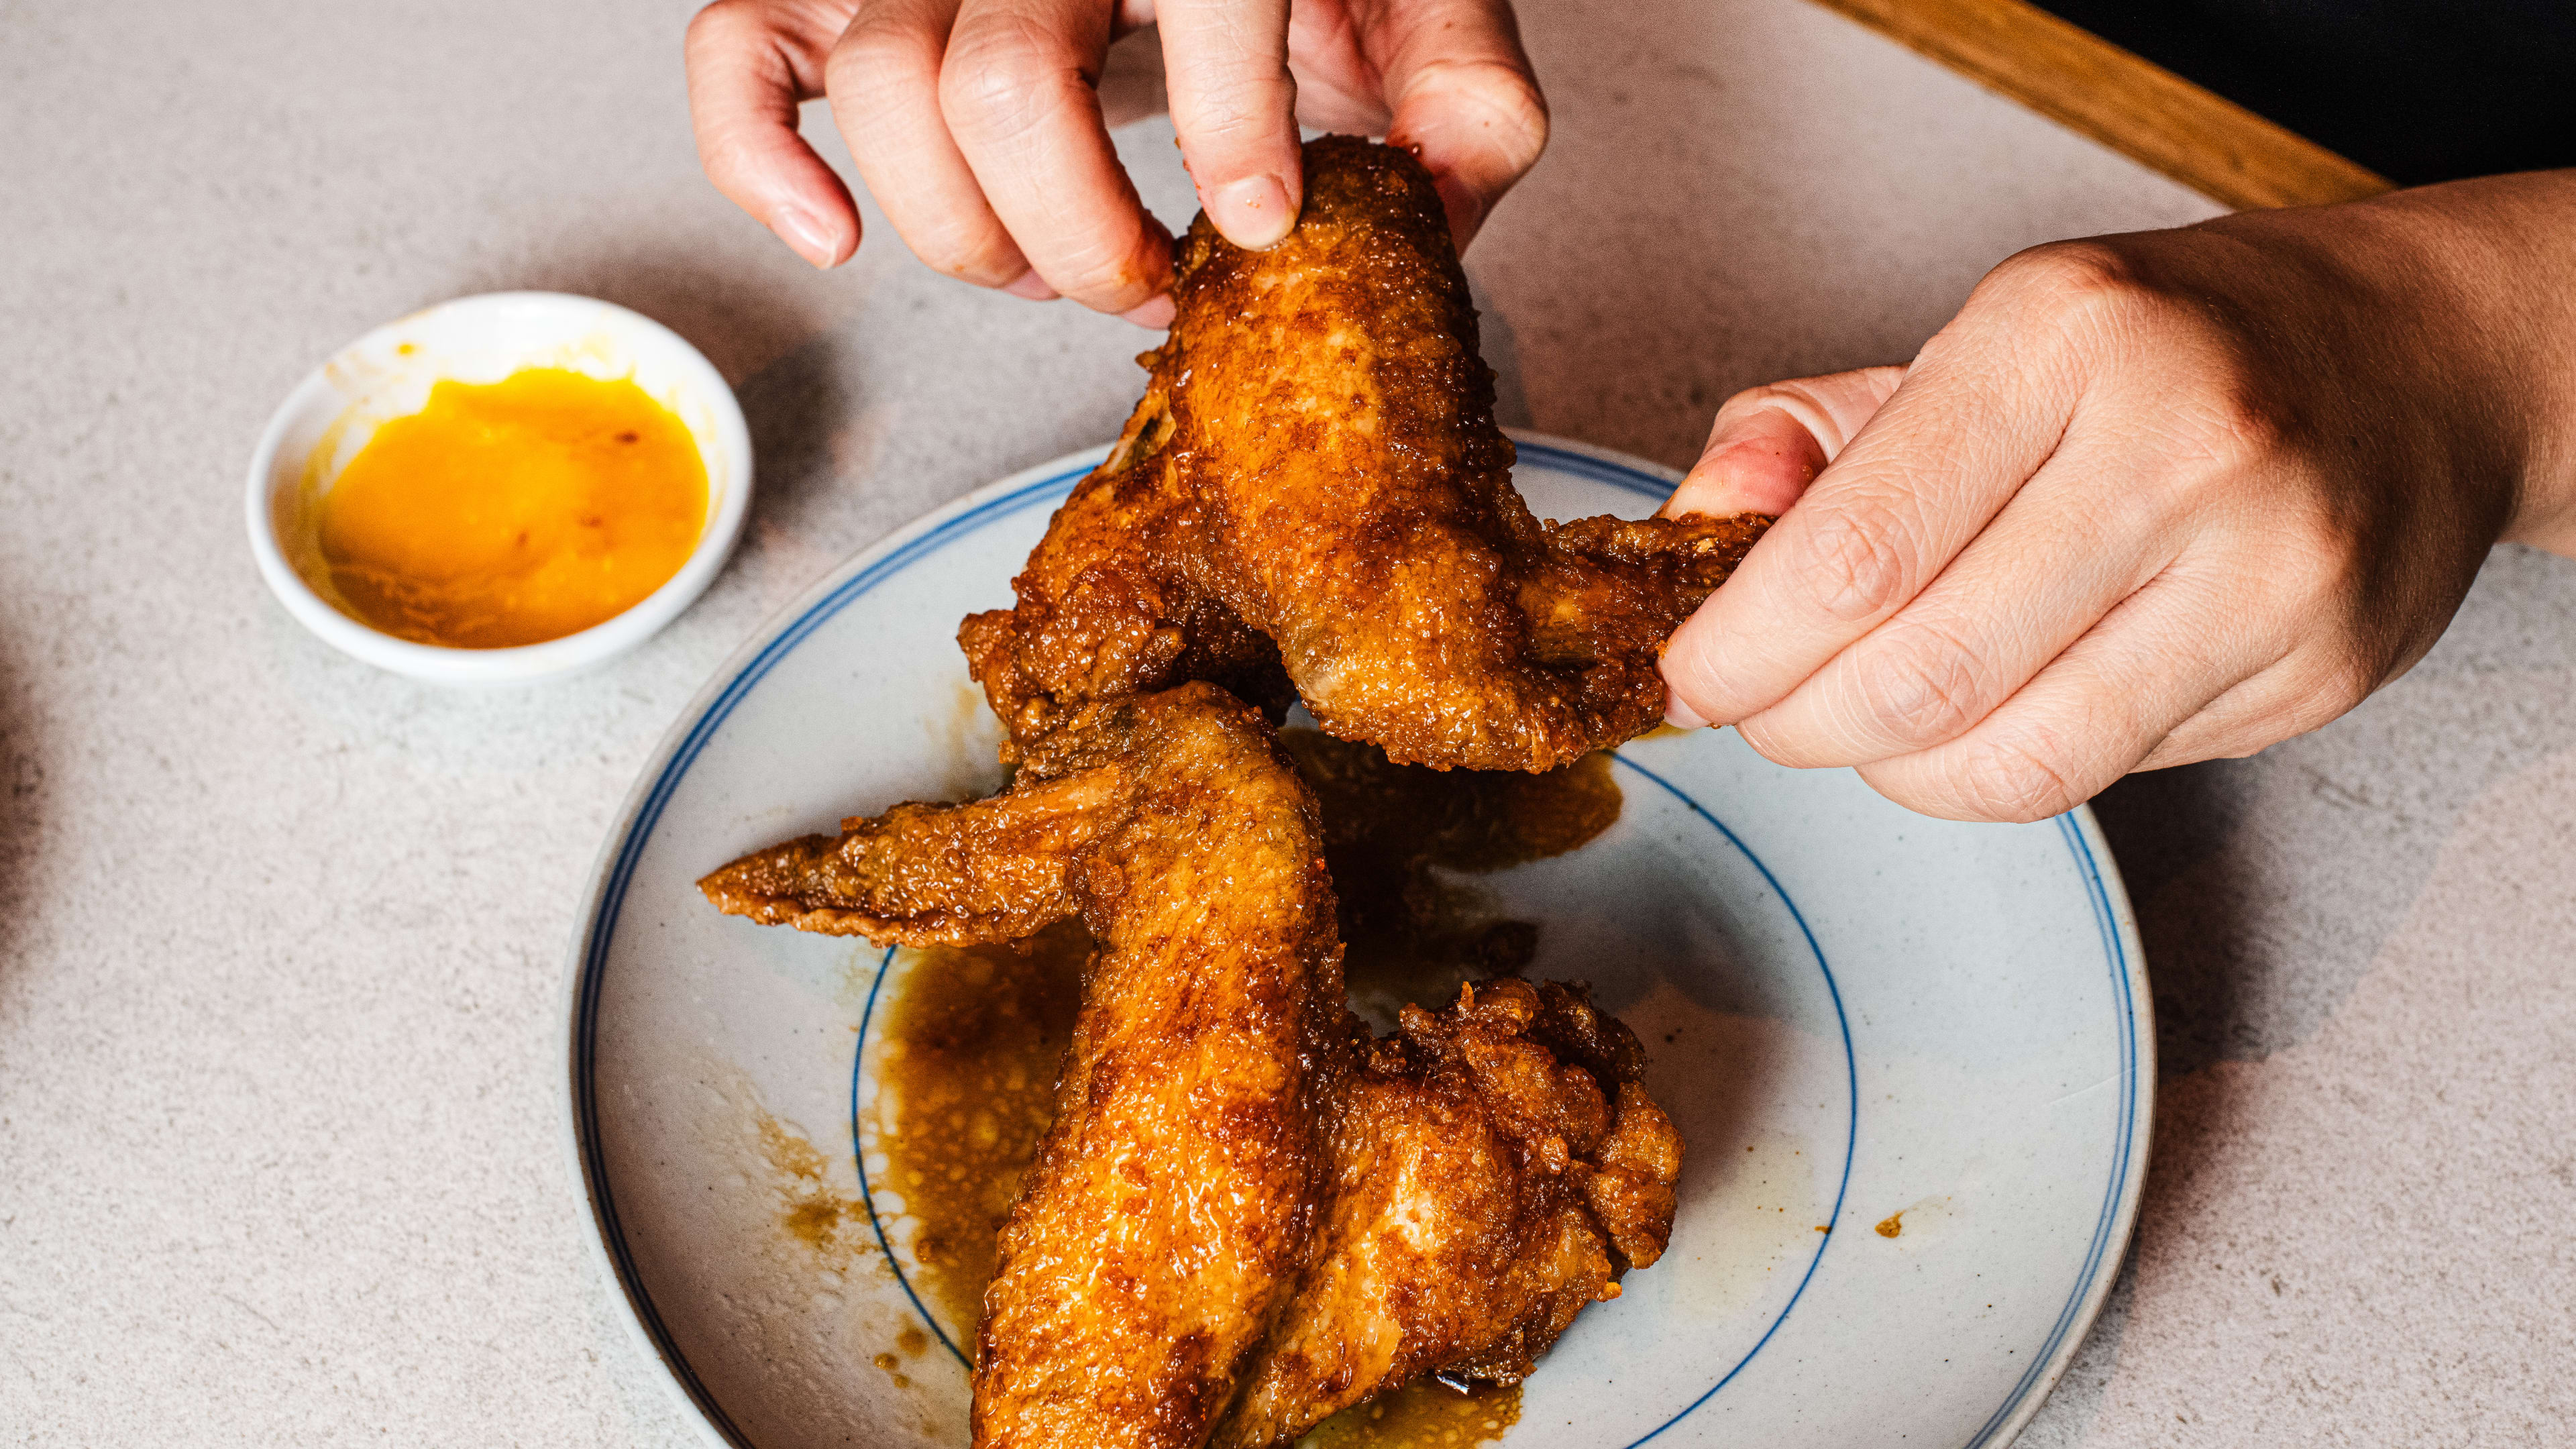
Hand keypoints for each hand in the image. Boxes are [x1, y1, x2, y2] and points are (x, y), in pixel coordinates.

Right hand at [684, 0, 1546, 322]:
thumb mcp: (1414, 7)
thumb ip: (1462, 88)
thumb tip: (1444, 187)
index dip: (1231, 126)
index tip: (1260, 228)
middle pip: (996, 81)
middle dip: (1077, 236)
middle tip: (1150, 285)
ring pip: (880, 87)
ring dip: (963, 232)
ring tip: (1048, 266)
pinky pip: (739, 53)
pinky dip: (758, 160)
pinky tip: (836, 238)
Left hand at [1659, 171, 2575, 822]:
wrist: (2412, 360)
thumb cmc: (2161, 350)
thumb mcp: (1972, 341)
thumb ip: (1809, 435)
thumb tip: (1695, 524)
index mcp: (2063, 335)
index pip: (1854, 551)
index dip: (1742, 647)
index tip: (1691, 672)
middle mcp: (2179, 444)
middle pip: (1917, 676)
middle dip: (1797, 725)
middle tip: (1764, 713)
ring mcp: (2263, 569)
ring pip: (2009, 759)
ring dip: (1891, 772)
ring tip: (1865, 724)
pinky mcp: (2311, 669)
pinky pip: (2101, 774)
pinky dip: (1999, 770)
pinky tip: (1985, 716)